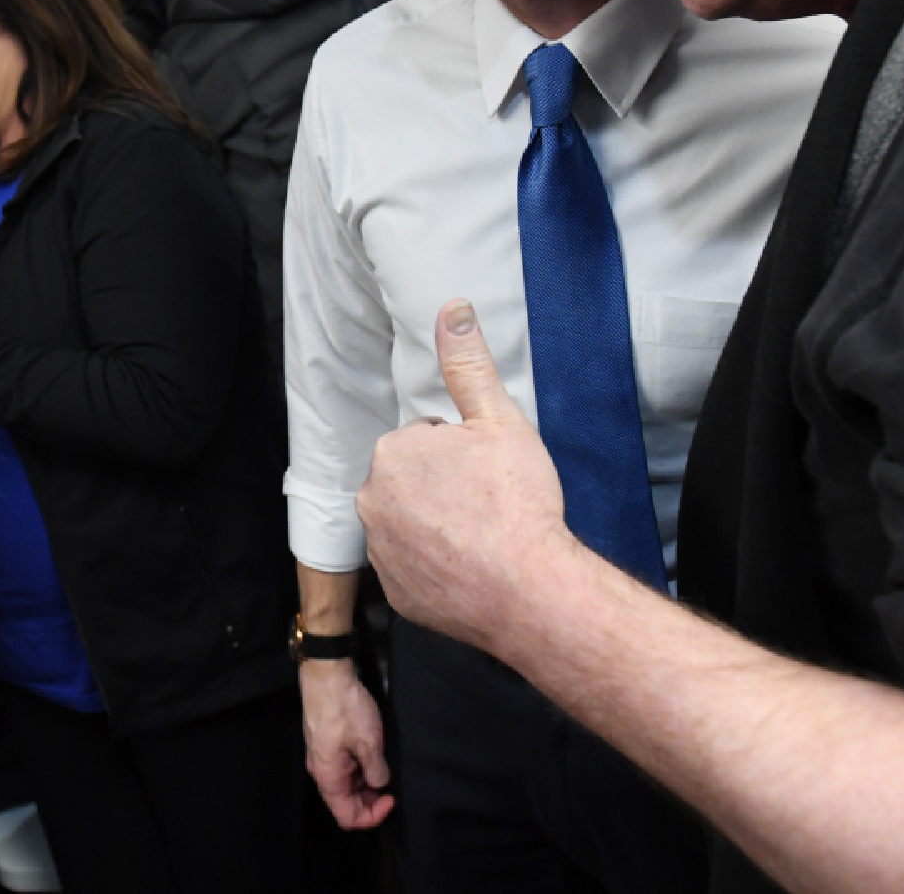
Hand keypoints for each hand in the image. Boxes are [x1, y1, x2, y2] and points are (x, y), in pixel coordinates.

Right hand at [301, 659, 394, 828]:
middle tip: (391, 786)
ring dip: (367, 783)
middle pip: (346, 803)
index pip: (347, 818)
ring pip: (346, 785)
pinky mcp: (326, 744)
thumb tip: (380, 784)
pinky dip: (360, 768)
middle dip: (371, 800)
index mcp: (329, 778)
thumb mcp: (369, 743)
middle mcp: (322, 773)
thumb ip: (376, 771)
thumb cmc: (345, 709)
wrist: (326, 674)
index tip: (391, 799)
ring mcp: (323, 758)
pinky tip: (373, 753)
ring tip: (384, 766)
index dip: (372, 817)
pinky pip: (344, 768)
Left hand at [357, 300, 577, 651]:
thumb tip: (453, 310)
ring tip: (482, 536)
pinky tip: (470, 567)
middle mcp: (372, 501)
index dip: (463, 454)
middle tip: (487, 504)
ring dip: (439, 526)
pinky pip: (415, 569)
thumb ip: (468, 363)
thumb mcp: (498, 419)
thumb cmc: (517, 504)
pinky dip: (438, 567)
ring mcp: (381, 552)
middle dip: (444, 487)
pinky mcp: (395, 592)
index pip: (426, 441)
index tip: (486, 474)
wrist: (531, 589)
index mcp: (393, 453)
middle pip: (413, 482)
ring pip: (412, 524)